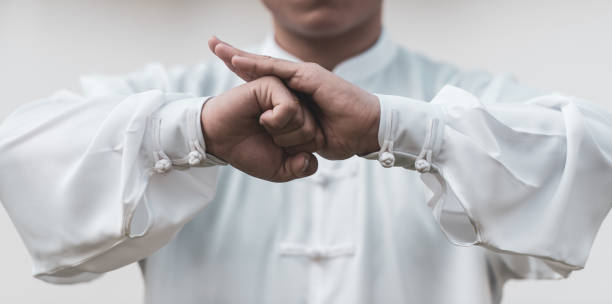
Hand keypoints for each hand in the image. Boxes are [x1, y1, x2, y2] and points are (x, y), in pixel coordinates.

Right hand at [201, 76, 322, 181]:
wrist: (218, 141)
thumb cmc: (247, 151)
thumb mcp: (279, 169)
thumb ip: (300, 168)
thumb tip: (309, 159)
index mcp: (300, 123)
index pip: (317, 142)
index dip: (298, 154)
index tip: (278, 148)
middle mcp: (296, 106)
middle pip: (314, 132)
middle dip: (291, 144)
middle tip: (270, 137)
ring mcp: (286, 93)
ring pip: (304, 120)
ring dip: (282, 134)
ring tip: (265, 126)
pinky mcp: (272, 84)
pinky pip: (289, 108)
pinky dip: (276, 121)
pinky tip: (262, 118)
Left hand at [209, 37, 380, 159]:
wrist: (368, 130)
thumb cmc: (344, 135)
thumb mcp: (310, 136)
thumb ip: (294, 134)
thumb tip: (282, 144)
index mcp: (297, 95)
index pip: (265, 82)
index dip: (244, 73)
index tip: (222, 66)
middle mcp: (299, 81)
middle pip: (261, 67)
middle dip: (235, 57)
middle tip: (213, 44)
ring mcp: (304, 76)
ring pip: (266, 65)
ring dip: (240, 57)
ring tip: (218, 47)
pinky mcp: (311, 76)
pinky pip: (278, 70)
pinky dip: (257, 65)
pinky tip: (238, 60)